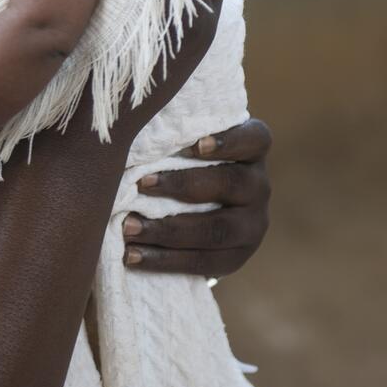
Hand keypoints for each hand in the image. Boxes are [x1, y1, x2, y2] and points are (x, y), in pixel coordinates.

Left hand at [121, 117, 271, 276]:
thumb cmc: (180, 156)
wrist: (197, 205)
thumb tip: (129, 123)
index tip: (195, 144)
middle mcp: (259, 186)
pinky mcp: (237, 256)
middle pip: (231, 184)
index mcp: (252, 151)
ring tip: (128, 228)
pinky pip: (204, 263)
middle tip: (140, 184)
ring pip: (217, 230)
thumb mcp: (185, 141)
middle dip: (182, 185)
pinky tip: (132, 255)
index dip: (229, 141)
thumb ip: (171, 131)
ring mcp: (253, 224)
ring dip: (168, 230)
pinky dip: (165, 260)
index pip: (253, 140)